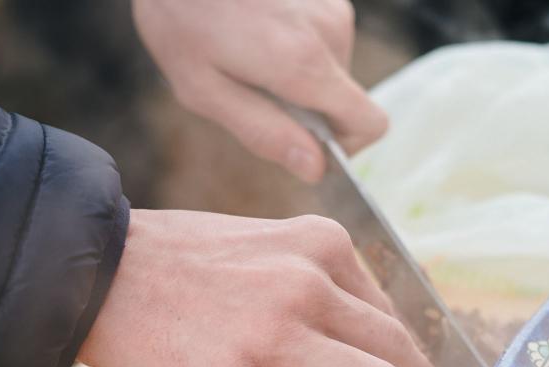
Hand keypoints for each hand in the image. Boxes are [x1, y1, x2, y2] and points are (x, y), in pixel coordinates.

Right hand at [79, 210, 445, 366]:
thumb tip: (366, 335)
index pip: (392, 312)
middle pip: (399, 352)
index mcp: (321, 243)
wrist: (92, 267)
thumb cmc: (177, 260)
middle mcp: (308, 281)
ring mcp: (273, 330)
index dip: (413, 356)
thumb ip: (318, 279)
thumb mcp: (264, 243)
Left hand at [132, 0, 386, 181]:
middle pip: (345, 99)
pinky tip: (255, 30)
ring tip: (247, 52)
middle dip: (307, 107)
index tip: (310, 145)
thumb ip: (264, 133)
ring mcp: (329, 6)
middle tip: (252, 88)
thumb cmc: (178, 16)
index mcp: (303, 64)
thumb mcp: (204, 90)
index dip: (347, 146)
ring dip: (297, 74)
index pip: (370, 123)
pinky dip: (295, 45)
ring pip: (332, 69)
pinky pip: (322, 40)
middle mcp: (329, 31)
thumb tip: (315, 169)